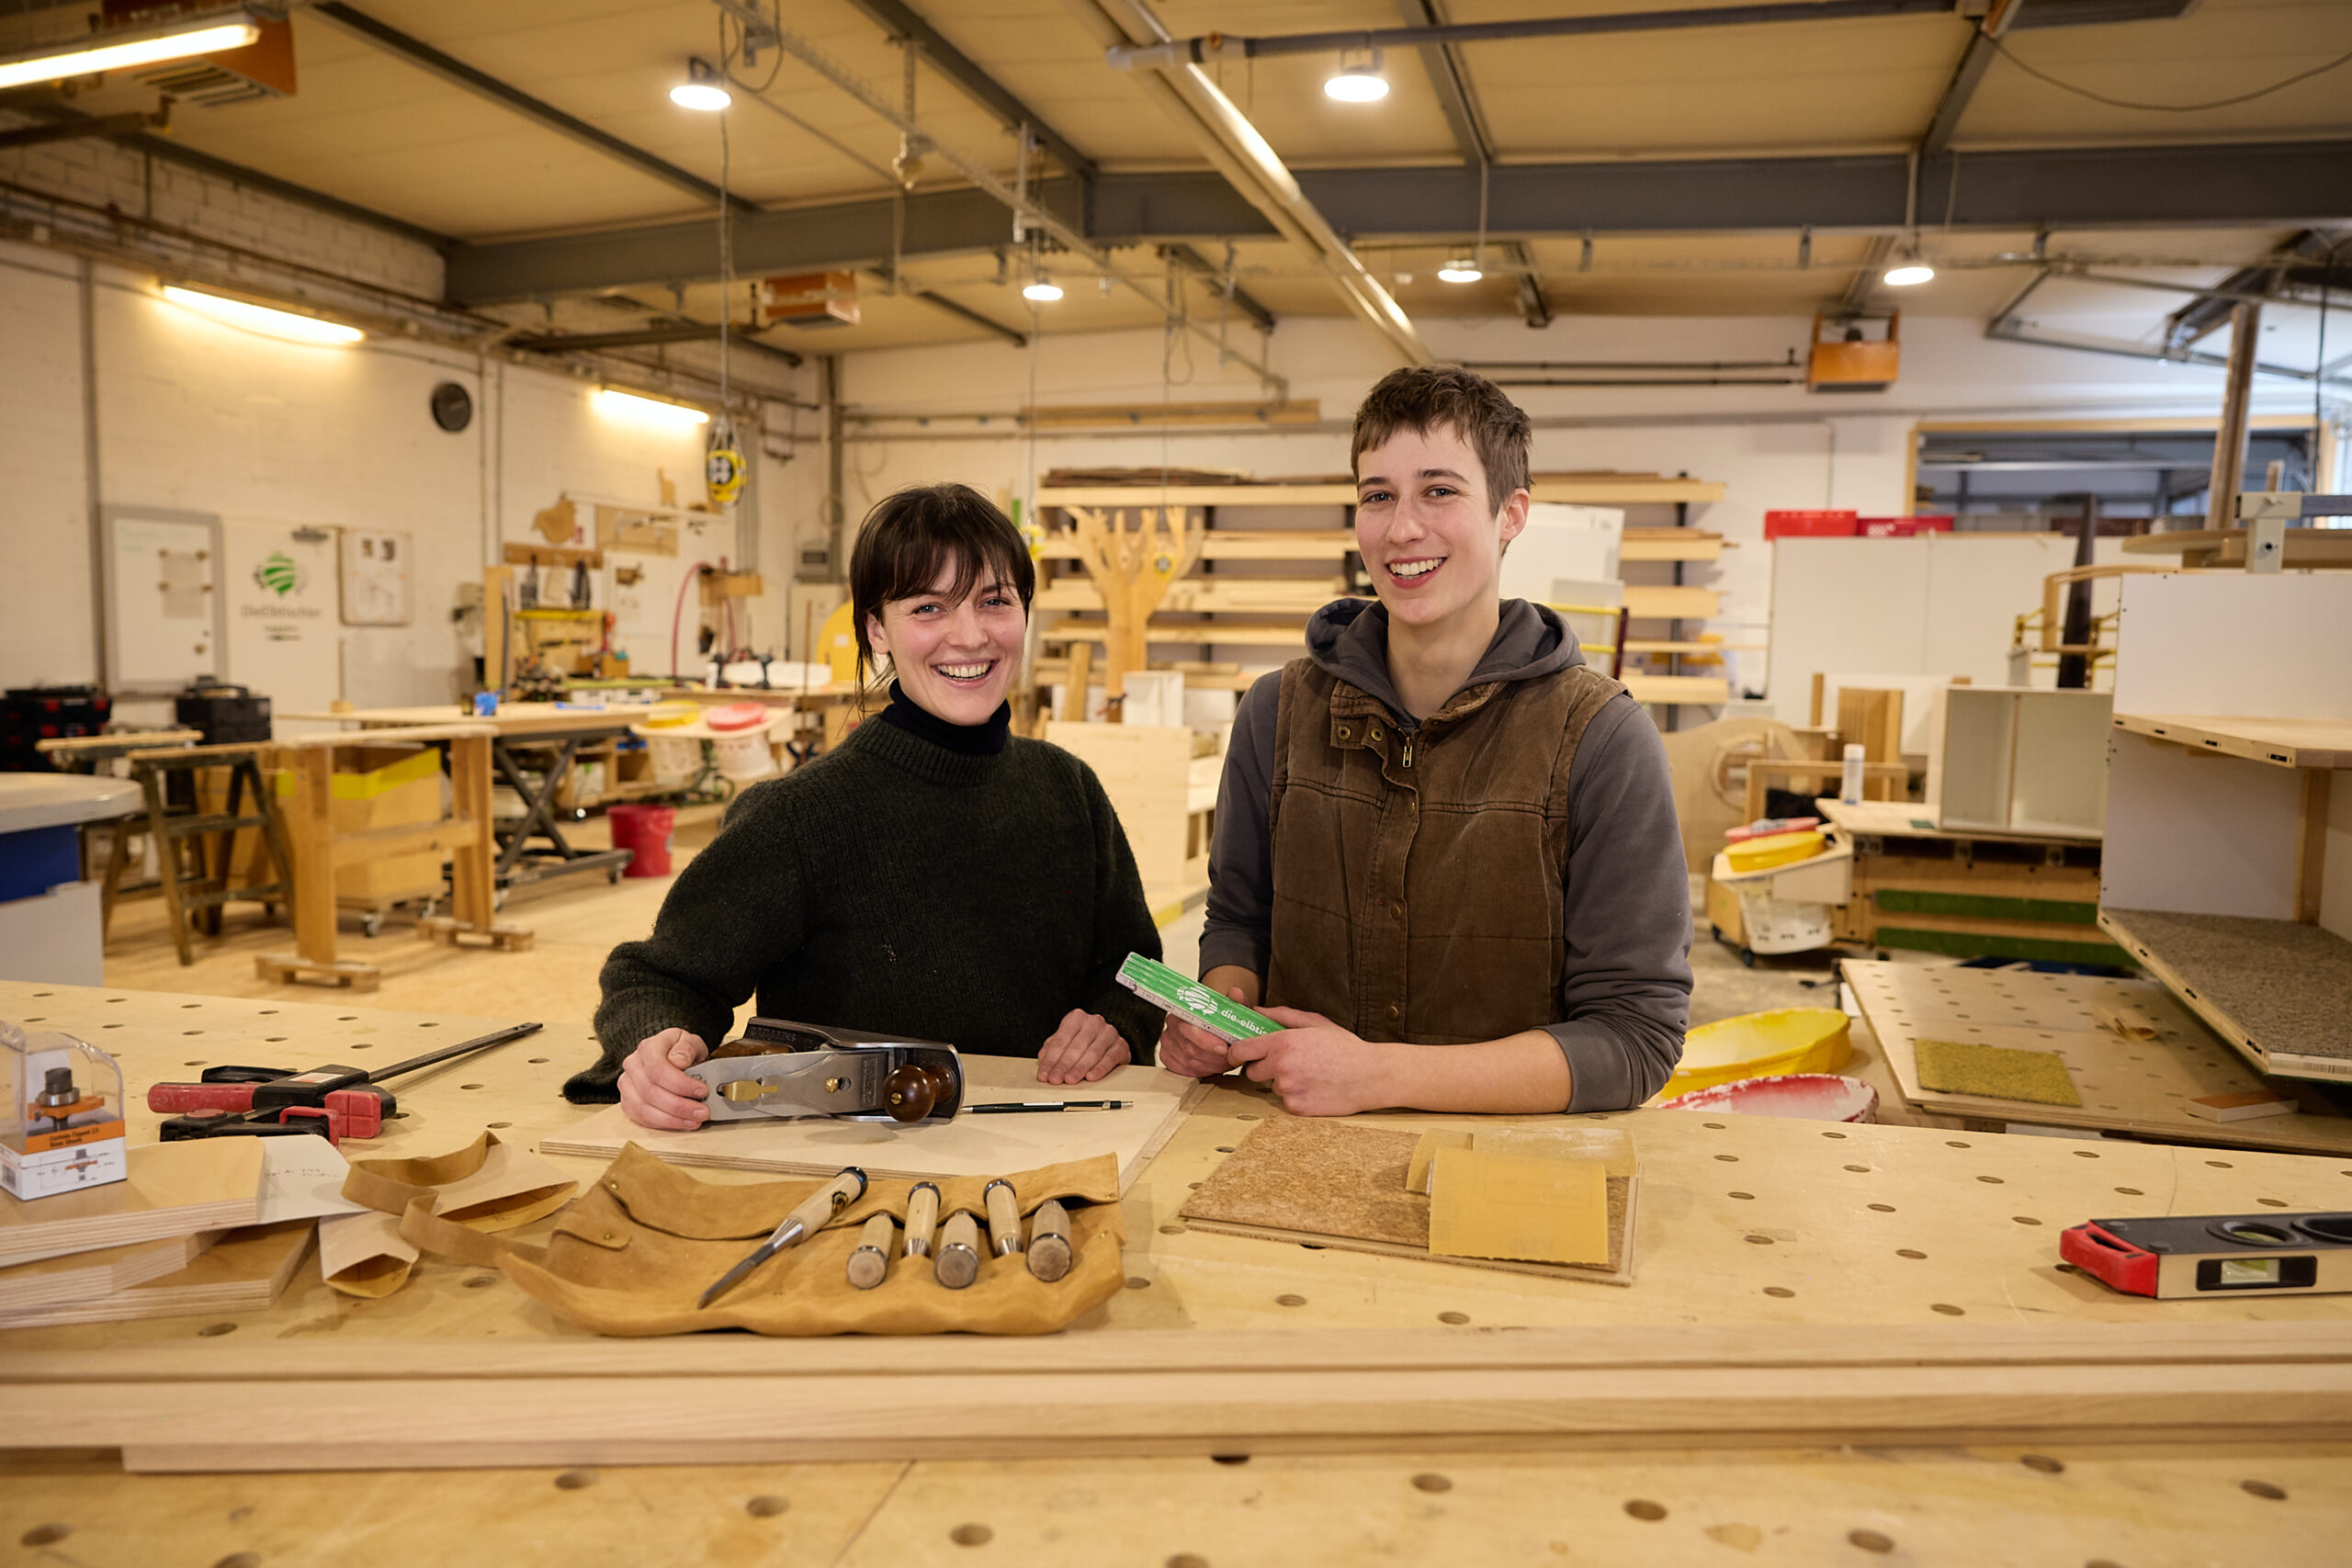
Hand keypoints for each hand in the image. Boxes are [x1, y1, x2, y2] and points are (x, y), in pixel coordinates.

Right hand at [618, 1027, 710, 1129]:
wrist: (670, 1055)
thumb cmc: (680, 1050)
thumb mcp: (691, 1041)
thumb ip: (688, 1048)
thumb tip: (679, 1062)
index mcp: (648, 1048)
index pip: (658, 1069)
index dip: (681, 1084)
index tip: (702, 1091)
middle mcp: (632, 1065)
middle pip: (651, 1092)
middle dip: (680, 1106)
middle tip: (702, 1112)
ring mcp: (627, 1084)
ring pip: (644, 1109)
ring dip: (672, 1119)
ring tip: (694, 1120)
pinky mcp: (627, 1102)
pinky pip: (641, 1118)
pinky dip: (662, 1124)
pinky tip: (681, 1123)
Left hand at [1038, 1009, 1128, 1083]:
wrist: (1109, 1042)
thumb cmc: (1083, 1042)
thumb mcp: (1064, 1042)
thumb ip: (1052, 1050)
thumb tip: (1043, 1062)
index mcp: (1077, 1017)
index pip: (1061, 1040)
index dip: (1051, 1059)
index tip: (1044, 1074)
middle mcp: (1094, 1022)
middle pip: (1076, 1046)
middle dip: (1063, 1065)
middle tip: (1055, 1079)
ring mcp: (1109, 1033)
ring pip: (1092, 1053)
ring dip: (1079, 1068)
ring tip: (1070, 1080)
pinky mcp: (1121, 1045)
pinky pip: (1110, 1058)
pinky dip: (1100, 1069)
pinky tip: (1091, 1076)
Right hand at [1159, 976, 1255, 1078]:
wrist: (1206, 1026)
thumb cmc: (1217, 1018)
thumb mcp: (1229, 1008)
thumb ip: (1235, 1002)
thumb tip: (1236, 993)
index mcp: (1183, 1009)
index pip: (1189, 1027)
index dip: (1206, 1040)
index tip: (1224, 1048)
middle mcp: (1171, 1026)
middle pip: (1190, 1048)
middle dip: (1214, 1057)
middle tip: (1231, 1058)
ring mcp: (1168, 1044)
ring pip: (1189, 1061)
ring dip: (1212, 1065)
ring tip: (1226, 1062)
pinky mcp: (1167, 1058)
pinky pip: (1185, 1071)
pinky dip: (1202, 1071)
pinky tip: (1213, 1066)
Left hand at [1225, 1006, 1387, 1116]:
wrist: (1371, 1076)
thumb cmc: (1344, 1047)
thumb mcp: (1315, 1023)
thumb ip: (1282, 1015)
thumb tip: (1257, 1011)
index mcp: (1283, 1042)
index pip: (1241, 1050)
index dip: (1236, 1053)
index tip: (1238, 1055)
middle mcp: (1281, 1067)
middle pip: (1251, 1072)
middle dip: (1262, 1068)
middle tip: (1283, 1063)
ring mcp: (1288, 1090)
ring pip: (1270, 1088)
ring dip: (1281, 1082)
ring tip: (1307, 1075)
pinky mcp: (1296, 1108)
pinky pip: (1285, 1102)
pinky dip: (1295, 1096)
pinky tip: (1314, 1088)